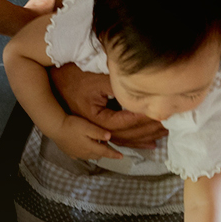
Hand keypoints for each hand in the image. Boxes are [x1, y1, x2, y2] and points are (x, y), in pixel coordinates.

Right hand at [50, 63, 165, 147]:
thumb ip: (117, 85)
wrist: (52, 82)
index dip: (143, 118)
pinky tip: (148, 144)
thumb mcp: (96, 78)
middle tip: (168, 126)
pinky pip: (118, 140)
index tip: (160, 112)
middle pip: (126, 136)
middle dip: (148, 131)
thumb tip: (141, 89)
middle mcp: (94, 130)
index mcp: (94, 118)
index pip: (124, 122)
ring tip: (163, 137)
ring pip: (123, 141)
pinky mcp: (95, 132)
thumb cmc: (73, 77)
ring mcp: (94, 133)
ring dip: (143, 139)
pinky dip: (134, 142)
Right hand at [53, 113, 122, 161]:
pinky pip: (80, 156)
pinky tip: (84, 148)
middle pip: (98, 155)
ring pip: (90, 156)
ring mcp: (76, 154)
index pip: (105, 152)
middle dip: (103, 151)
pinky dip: (85, 153)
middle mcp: (84, 153)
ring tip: (95, 144)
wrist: (55, 127)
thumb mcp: (87, 126)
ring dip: (95, 152)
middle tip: (105, 142)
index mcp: (90, 147)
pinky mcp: (69, 152)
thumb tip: (110, 137)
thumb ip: (98, 132)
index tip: (122, 157)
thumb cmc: (72, 125)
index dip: (114, 154)